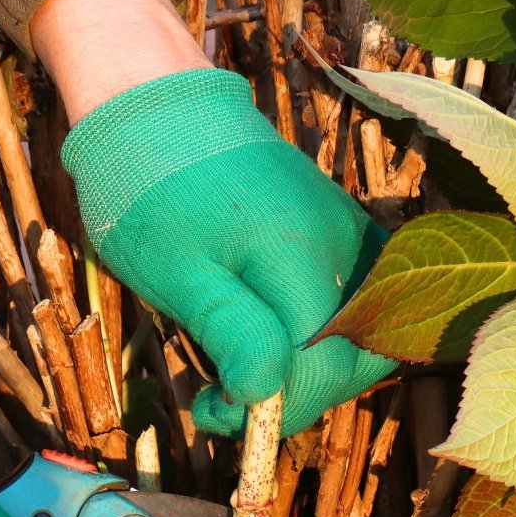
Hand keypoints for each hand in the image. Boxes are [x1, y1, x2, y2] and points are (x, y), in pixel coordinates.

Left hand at [61, 68, 395, 435]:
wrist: (159, 108)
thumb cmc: (151, 189)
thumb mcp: (176, 270)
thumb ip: (231, 332)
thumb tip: (265, 395)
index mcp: (298, 253)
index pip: (321, 366)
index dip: (275, 408)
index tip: (213, 409)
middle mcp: (343, 243)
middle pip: (355, 359)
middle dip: (296, 395)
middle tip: (223, 392)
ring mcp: (351, 234)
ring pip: (364, 337)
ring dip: (312, 369)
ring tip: (247, 362)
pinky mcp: (346, 230)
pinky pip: (361, 304)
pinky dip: (328, 336)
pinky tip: (278, 334)